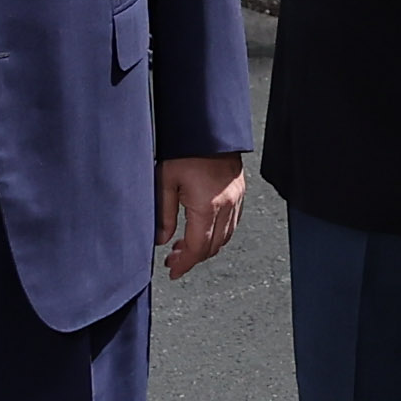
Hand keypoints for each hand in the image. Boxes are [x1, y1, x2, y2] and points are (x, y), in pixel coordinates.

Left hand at [157, 154, 247, 277]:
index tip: (173, 271)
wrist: (208, 129)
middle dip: (192, 258)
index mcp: (207, 207)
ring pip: (225, 238)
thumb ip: (163, 215)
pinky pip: (232, 224)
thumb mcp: (165, 182)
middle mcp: (226, 206)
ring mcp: (236, 200)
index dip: (184, 263)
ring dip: (205, 247)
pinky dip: (218, 234)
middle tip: (174, 260)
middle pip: (212, 247)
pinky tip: (203, 230)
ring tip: (184, 246)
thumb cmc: (185, 150)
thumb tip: (161, 240)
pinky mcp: (239, 193)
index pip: (197, 248)